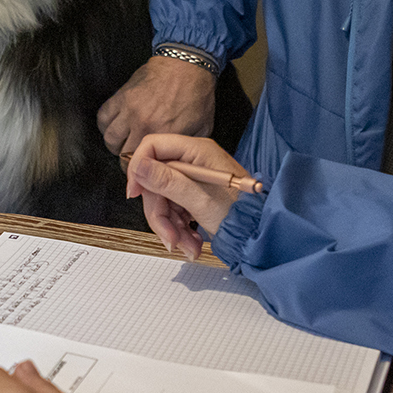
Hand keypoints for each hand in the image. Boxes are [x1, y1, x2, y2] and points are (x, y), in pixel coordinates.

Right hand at [97, 56, 216, 156]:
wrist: (187, 65)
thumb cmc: (196, 93)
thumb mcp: (202, 128)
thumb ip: (185, 147)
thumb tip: (177, 161)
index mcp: (165, 134)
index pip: (144, 164)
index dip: (142, 170)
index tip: (143, 168)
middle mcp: (144, 124)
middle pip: (122, 154)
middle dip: (127, 159)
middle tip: (133, 157)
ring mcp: (130, 110)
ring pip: (110, 138)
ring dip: (115, 143)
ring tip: (123, 142)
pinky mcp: (121, 97)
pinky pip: (103, 117)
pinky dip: (106, 124)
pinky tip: (115, 125)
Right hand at [125, 133, 247, 258]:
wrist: (258, 235)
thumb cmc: (240, 215)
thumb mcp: (200, 200)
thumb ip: (168, 181)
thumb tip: (139, 166)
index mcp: (196, 150)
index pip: (152, 146)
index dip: (139, 168)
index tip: (135, 193)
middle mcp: (193, 160)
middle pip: (155, 180)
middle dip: (159, 212)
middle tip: (170, 237)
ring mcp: (193, 178)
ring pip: (162, 199)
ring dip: (170, 226)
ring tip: (188, 245)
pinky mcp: (193, 194)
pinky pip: (173, 209)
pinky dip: (178, 228)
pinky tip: (193, 241)